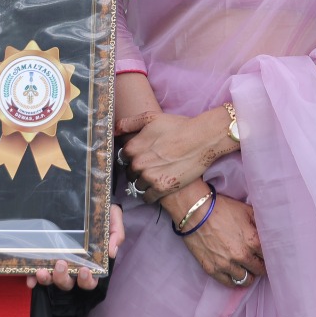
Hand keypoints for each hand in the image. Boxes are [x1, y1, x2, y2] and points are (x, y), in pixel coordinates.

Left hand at [28, 204, 125, 290]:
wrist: (89, 201)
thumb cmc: (102, 214)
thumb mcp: (113, 220)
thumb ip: (116, 234)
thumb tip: (111, 252)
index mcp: (91, 263)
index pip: (90, 280)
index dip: (87, 280)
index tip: (85, 271)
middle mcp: (73, 267)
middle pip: (68, 283)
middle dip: (64, 278)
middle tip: (61, 264)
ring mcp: (57, 264)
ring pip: (52, 280)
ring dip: (47, 280)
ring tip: (42, 271)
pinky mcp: (45, 257)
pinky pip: (37, 273)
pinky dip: (33, 278)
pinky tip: (29, 277)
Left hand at [117, 109, 232, 204]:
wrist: (202, 139)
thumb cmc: (178, 127)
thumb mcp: (151, 118)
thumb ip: (128, 124)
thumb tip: (113, 131)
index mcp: (132, 147)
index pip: (123, 158)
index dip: (133, 157)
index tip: (142, 157)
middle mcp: (137, 164)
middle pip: (130, 173)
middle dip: (138, 170)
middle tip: (152, 166)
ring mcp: (148, 177)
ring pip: (137, 186)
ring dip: (145, 183)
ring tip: (158, 175)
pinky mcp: (161, 188)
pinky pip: (147, 198)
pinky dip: (151, 194)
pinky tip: (159, 186)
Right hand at [174, 192, 264, 288]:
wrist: (195, 212)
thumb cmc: (221, 208)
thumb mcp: (246, 210)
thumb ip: (260, 223)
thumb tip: (270, 232)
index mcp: (253, 240)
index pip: (269, 257)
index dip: (269, 256)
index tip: (267, 255)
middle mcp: (242, 255)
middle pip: (259, 270)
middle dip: (260, 266)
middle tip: (258, 262)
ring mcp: (226, 264)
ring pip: (246, 280)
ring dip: (249, 275)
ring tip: (247, 269)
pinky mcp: (212, 269)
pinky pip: (229, 283)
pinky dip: (234, 280)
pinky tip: (235, 274)